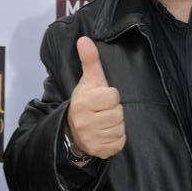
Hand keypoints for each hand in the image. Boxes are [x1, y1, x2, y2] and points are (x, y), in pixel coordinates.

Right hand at [67, 36, 125, 158]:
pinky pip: (119, 143)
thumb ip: (89, 60)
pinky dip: (116, 139)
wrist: (71, 131)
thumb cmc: (85, 102)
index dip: (110, 96)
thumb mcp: (88, 81)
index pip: (113, 96)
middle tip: (102, 112)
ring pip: (120, 128)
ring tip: (104, 122)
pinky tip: (106, 134)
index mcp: (83, 102)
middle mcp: (84, 122)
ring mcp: (91, 138)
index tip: (101, 99)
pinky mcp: (98, 151)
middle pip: (118, 113)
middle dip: (114, 111)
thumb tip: (84, 39)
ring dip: (116, 125)